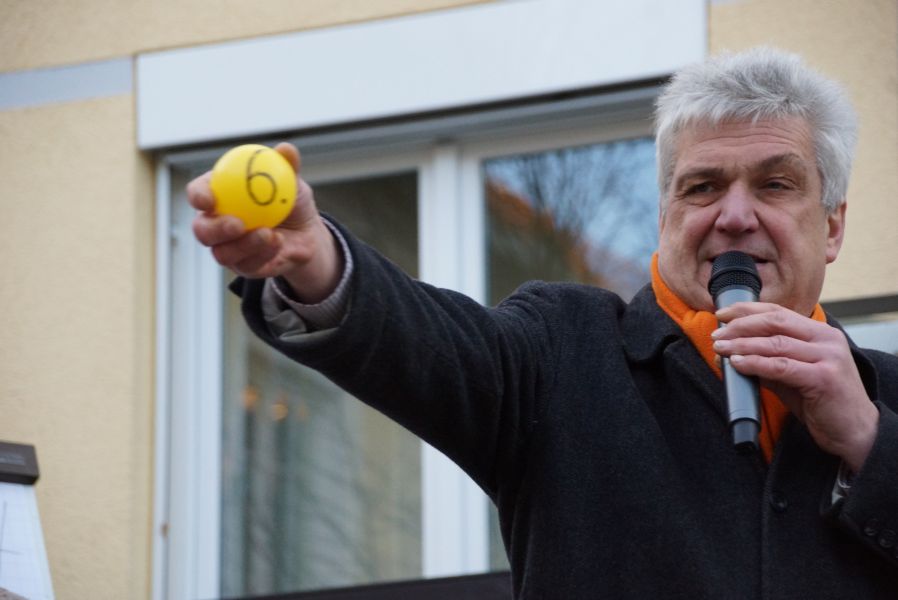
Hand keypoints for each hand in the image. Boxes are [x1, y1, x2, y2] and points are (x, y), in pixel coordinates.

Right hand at [187, 142, 342, 302]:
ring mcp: (227, 248)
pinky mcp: (242, 267)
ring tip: (270, 234)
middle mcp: (216, 223)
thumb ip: (286, 166)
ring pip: (222, 253)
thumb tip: (286, 149)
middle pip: (202, 229)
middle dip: (216, 228)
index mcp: (219, 195)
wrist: (308, 234)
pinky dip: (263, 254)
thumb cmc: (291, 201)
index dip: (198, 196)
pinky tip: (279, 244)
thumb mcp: (292, 181)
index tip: (209, 198)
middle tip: (238, 224)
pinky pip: (246, 265)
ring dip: (245, 244)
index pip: (198, 194)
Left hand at [712, 302, 877, 471]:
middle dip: (741, 326)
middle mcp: (827, 340)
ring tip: (721, 349)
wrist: (855, 432)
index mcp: (821, 333)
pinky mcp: (824, 378)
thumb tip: (731, 355)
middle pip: (775, 322)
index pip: (779, 312)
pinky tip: (738, 364)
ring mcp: (828, 357)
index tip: (722, 314)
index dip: (747, 310)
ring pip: (776, 343)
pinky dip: (755, 363)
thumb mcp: (792, 377)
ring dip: (742, 345)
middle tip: (717, 335)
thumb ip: (767, 363)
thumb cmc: (823, 403)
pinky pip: (781, 366)